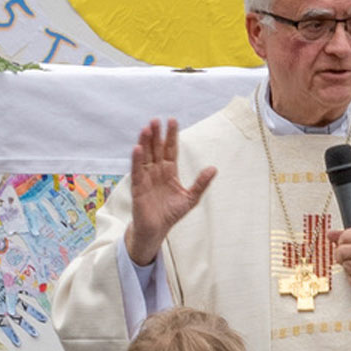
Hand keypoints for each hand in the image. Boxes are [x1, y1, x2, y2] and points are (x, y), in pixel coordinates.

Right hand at [124, 119, 216, 265]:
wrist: (157, 230)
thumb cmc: (172, 213)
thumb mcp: (191, 198)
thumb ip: (201, 183)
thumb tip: (214, 168)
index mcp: (170, 171)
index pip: (170, 149)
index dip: (171, 136)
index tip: (172, 121)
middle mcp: (157, 171)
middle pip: (156, 149)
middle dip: (157, 135)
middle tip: (156, 120)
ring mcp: (146, 178)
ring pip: (145, 156)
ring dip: (145, 143)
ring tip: (147, 128)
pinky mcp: (138, 187)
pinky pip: (137, 171)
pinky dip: (136, 160)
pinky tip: (137, 148)